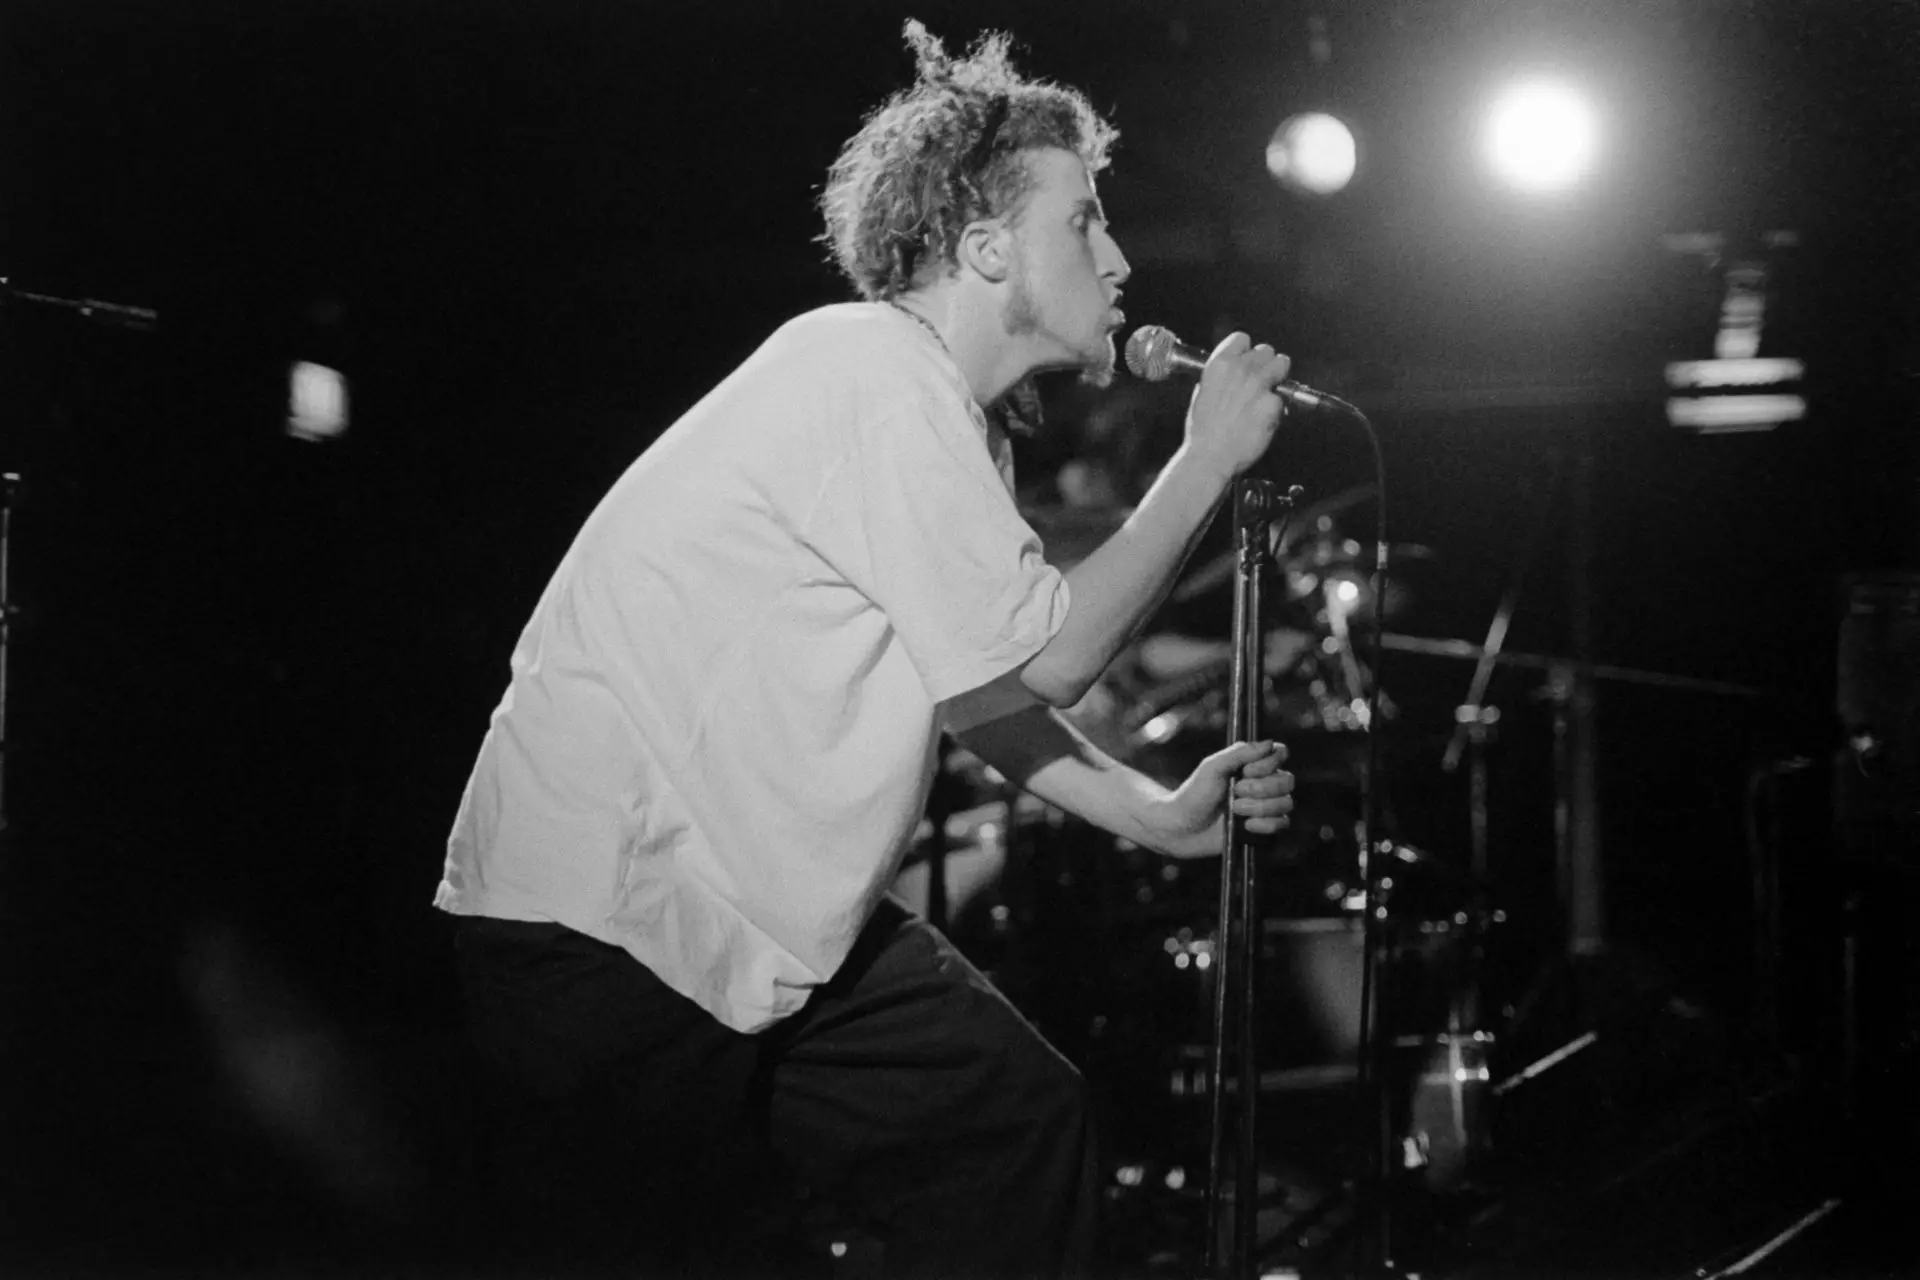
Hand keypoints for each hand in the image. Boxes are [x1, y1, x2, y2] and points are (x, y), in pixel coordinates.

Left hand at [1147, 740, 1293, 858]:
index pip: (1281, 754)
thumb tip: (1269, 744)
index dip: (1268, 764)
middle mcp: (1264, 784)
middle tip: (1236, 792)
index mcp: (1253, 765)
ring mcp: (1265, 807)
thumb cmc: (1194, 793)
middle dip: (1261, 788)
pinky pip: (1282, 824)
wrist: (1181, 827)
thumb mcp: (1212, 767)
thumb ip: (1240, 753)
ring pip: (1285, 803)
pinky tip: (1245, 825)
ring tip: (1235, 809)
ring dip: (1259, 807)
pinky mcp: (1264, 829)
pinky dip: (1264, 824)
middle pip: (1287, 781)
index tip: (1246, 771)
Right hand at [1182, 333, 1290, 478]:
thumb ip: (1220, 379)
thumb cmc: (1203, 431)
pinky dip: (1275, 410)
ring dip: (1279, 376)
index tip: (1246, 361)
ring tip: (1269, 392)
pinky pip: (1282, 399)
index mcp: (1219, 364)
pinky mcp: (1273, 404)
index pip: (1242, 339)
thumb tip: (1232, 376)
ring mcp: (1259, 385)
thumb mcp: (1202, 394)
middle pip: (1266, 350)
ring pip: (1282, 364)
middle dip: (1266, 364)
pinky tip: (1262, 421)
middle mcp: (1240, 369)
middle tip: (1262, 381)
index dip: (1246, 350)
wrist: (1210, 456)